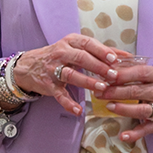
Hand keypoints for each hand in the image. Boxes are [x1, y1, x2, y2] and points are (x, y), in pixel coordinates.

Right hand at [12, 33, 130, 115]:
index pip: (88, 44)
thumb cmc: (59, 56)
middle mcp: (61, 53)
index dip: (101, 51)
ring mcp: (53, 69)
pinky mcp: (48, 85)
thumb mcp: (75, 48)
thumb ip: (98, 51)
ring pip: (71, 75)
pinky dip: (68, 103)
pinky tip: (78, 110)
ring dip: (87, 82)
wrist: (28, 66)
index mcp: (70, 42)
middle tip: (113, 75)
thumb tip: (124, 56)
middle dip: (98, 66)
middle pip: (81, 58)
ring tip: (102, 88)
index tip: (115, 58)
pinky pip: (59, 95)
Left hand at [97, 64, 152, 140]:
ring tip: (109, 106)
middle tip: (100, 92)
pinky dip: (134, 134)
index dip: (122, 75)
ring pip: (140, 110)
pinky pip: (145, 130)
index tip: (107, 75)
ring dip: (123, 108)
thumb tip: (111, 68)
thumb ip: (135, 72)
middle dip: (115, 91)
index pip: (138, 73)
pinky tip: (123, 135)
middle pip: (135, 91)